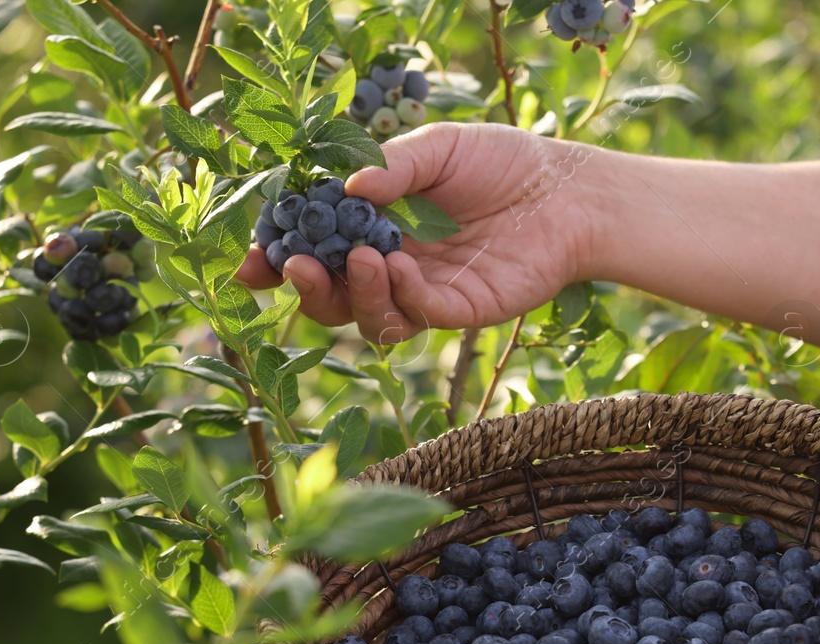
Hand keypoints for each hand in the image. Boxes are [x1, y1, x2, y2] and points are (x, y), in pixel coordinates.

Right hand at [236, 122, 602, 342]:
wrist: (567, 190)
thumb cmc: (502, 163)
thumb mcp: (438, 148)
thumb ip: (391, 168)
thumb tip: (343, 192)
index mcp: (374, 226)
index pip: (315, 250)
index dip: (280, 259)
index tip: (251, 263)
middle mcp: (392, 266)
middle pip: (332, 297)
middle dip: (307, 286)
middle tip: (298, 266)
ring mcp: (425, 293)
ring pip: (370, 318)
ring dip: (355, 294)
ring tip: (363, 258)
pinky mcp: (462, 311)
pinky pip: (419, 316)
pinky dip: (402, 296)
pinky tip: (401, 266)